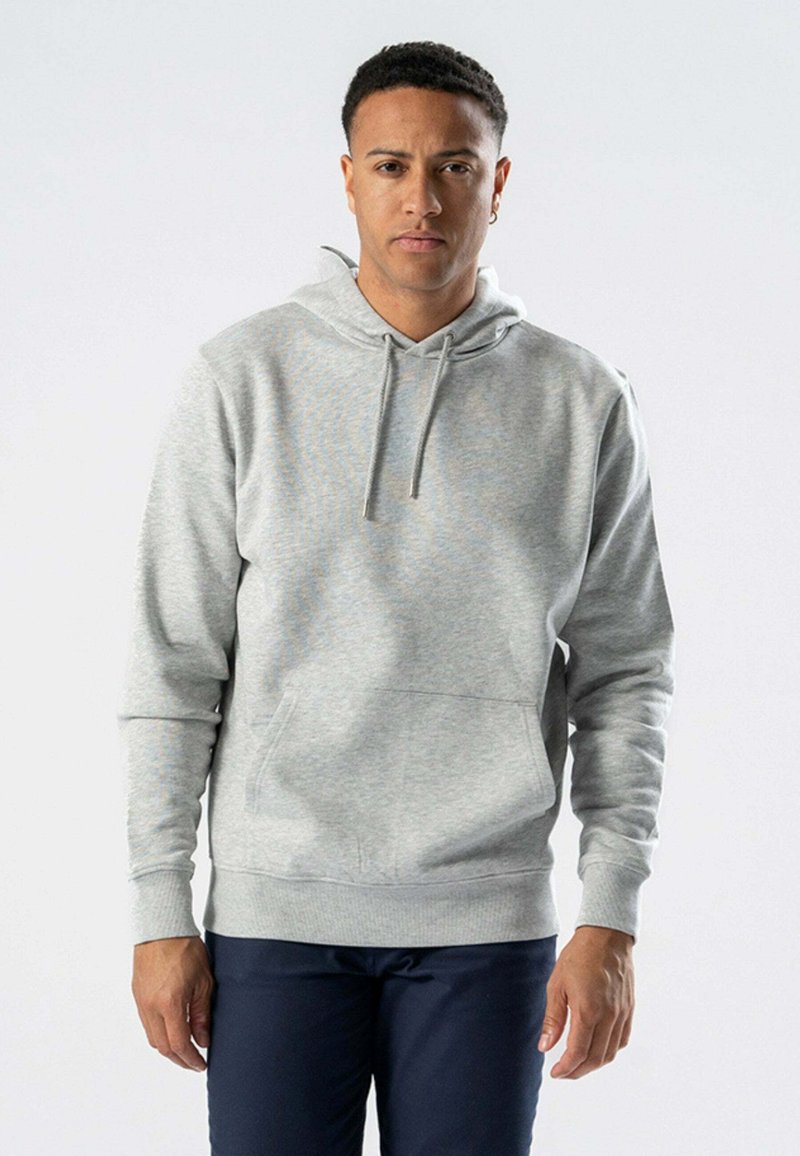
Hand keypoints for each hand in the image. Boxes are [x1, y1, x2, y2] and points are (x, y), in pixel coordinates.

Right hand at [131, 935, 214, 1071]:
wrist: (161, 927)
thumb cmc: (185, 948)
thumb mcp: (203, 981)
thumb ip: (202, 1013)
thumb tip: (203, 1040)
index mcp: (169, 1003)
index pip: (179, 1044)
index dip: (191, 1058)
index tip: (201, 1064)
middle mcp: (151, 1006)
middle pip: (163, 1047)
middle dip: (179, 1059)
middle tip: (194, 1062)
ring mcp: (141, 1001)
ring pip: (152, 1037)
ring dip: (168, 1048)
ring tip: (186, 1049)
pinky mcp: (137, 995)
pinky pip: (147, 1024)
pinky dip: (160, 1033)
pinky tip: (172, 1030)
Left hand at [537, 925, 633, 1078]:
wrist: (607, 936)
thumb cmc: (578, 956)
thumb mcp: (557, 984)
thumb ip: (553, 1019)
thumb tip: (545, 1047)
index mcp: (588, 1010)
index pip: (578, 1053)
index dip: (566, 1068)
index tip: (555, 1073)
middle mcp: (609, 1016)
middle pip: (595, 1058)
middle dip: (578, 1071)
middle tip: (563, 1072)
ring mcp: (622, 1013)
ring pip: (611, 1053)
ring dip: (594, 1064)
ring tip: (577, 1064)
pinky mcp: (630, 1009)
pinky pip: (622, 1040)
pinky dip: (609, 1051)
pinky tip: (597, 1048)